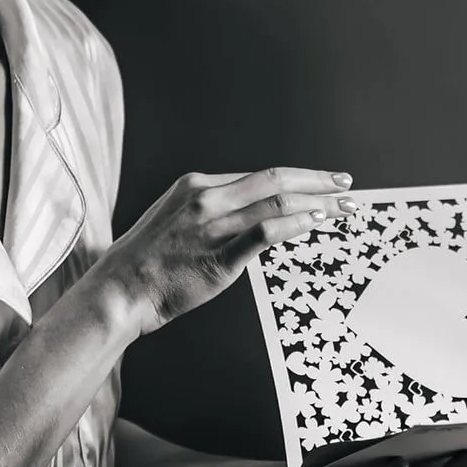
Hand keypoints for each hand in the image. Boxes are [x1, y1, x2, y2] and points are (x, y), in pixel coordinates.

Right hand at [89, 168, 354, 337]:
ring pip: (277, 202)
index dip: (298, 177)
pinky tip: (315, 224)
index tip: (322, 182)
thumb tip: (250, 215)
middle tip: (347, 186)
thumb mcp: (175, 219)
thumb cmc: (147, 262)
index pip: (259, 175)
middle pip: (276, 180)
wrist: (119, 291)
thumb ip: (212, 212)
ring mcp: (212, 226)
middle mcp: (206, 197)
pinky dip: (295, 224)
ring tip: (343, 209)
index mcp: (196, 184)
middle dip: (318, 182)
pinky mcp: (219, 256)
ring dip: (318, 204)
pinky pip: (266, 232)